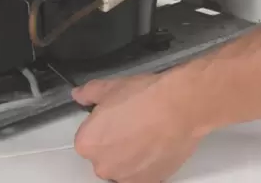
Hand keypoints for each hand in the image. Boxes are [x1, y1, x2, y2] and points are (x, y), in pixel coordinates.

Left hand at [72, 73, 207, 182]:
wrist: (180, 107)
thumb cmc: (147, 98)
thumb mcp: (112, 87)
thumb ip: (90, 93)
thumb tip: (80, 95)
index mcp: (87, 143)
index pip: (88, 138)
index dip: (103, 126)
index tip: (116, 118)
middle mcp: (102, 165)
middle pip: (104, 156)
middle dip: (115, 143)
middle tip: (133, 125)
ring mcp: (125, 177)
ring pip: (123, 166)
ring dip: (131, 155)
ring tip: (147, 135)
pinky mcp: (148, 182)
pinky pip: (142, 174)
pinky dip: (147, 164)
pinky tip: (156, 145)